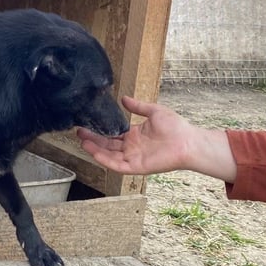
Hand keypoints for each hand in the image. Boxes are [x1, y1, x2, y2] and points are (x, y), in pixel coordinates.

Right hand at [76, 96, 195, 174]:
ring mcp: (133, 157)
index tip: (86, 124)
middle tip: (78, 132)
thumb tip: (124, 99)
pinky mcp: (136, 167)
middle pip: (107, 145)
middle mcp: (132, 147)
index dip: (99, 131)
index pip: (112, 134)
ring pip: (109, 155)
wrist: (187, 142)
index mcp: (135, 135)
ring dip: (95, 149)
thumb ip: (138, 106)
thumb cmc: (176, 127)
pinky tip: (95, 153)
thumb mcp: (154, 111)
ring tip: (82, 141)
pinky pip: (117, 165)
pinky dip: (105, 160)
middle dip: (92, 139)